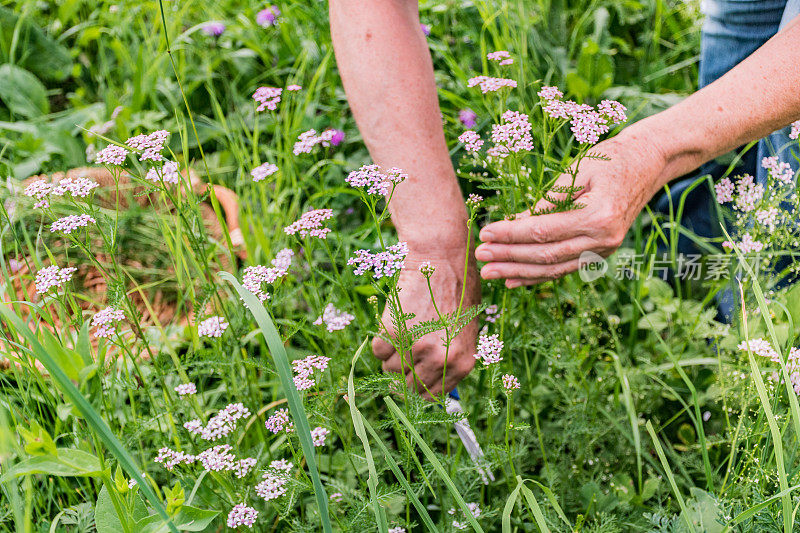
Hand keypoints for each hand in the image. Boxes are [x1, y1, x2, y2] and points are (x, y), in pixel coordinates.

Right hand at [372, 250, 479, 398]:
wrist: (441, 259)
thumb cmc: (457, 290)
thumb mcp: (466, 330)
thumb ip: (451, 359)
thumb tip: (430, 384)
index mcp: (462, 362)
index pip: (432, 395)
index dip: (419, 388)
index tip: (410, 382)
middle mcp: (440, 360)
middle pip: (409, 386)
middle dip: (402, 375)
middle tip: (401, 357)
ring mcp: (415, 346)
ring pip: (390, 369)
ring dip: (391, 357)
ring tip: (401, 334)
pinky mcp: (393, 331)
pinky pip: (378, 351)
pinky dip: (380, 342)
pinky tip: (392, 324)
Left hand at [475, 131, 666, 286]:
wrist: (649, 163)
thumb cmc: (611, 159)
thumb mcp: (578, 171)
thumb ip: (548, 200)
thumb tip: (515, 223)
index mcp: (599, 216)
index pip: (544, 231)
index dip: (511, 234)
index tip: (485, 233)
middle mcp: (603, 240)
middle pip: (546, 255)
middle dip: (509, 257)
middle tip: (480, 257)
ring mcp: (604, 250)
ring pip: (553, 268)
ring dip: (518, 273)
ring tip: (489, 273)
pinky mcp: (599, 254)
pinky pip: (563, 268)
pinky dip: (537, 276)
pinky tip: (514, 280)